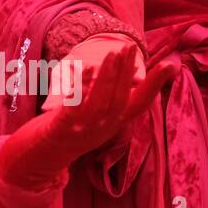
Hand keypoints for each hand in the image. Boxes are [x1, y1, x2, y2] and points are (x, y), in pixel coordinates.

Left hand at [0, 47, 173, 189]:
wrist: (38, 160)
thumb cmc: (66, 132)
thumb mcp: (94, 118)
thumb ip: (108, 99)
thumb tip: (126, 71)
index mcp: (112, 125)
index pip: (140, 105)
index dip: (155, 85)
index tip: (170, 64)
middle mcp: (102, 129)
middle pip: (121, 98)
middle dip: (126, 72)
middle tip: (129, 47)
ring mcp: (83, 131)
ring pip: (101, 101)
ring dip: (109, 76)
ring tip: (112, 53)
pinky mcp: (63, 129)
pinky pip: (75, 105)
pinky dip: (83, 86)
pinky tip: (87, 69)